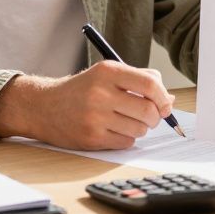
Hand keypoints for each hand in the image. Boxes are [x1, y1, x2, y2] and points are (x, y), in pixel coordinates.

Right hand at [0, 62, 174, 148]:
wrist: (44, 106)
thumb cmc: (82, 90)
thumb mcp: (107, 74)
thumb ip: (140, 80)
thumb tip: (169, 99)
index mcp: (108, 72)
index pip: (150, 85)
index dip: (163, 98)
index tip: (165, 105)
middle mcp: (101, 93)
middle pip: (148, 110)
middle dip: (154, 117)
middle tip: (147, 116)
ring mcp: (95, 117)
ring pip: (139, 129)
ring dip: (139, 128)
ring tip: (125, 121)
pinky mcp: (91, 138)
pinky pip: (126, 142)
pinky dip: (126, 138)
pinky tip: (113, 130)